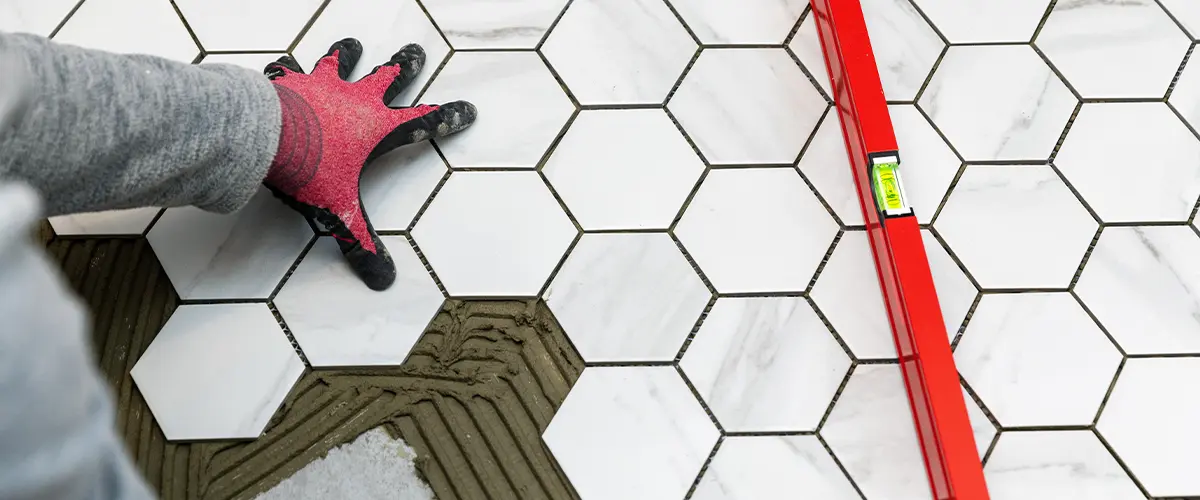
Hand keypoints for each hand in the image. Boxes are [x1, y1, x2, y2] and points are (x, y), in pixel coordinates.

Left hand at [262, 38, 475, 290]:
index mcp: (377, 129)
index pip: (423, 123)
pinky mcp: (288, 81)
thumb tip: (383, 280)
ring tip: (353, 44)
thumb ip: (361, 243)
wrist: (264, 137)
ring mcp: (322, 85)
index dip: (448, 117)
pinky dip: (287, 68)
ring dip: (348, 54)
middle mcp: (356, 100)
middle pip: (389, 77)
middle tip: (417, 52)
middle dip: (406, 65)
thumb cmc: (308, 170)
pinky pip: (289, 69)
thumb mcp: (339, 212)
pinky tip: (282, 64)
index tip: (468, 109)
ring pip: (341, 62)